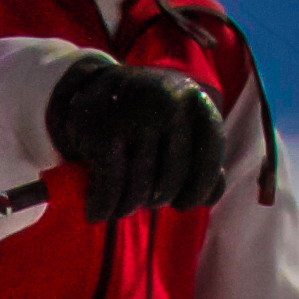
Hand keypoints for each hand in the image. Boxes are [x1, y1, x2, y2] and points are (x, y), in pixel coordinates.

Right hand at [41, 54, 229, 220]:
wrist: (89, 85)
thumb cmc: (143, 117)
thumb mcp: (179, 128)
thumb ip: (201, 158)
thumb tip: (210, 197)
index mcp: (196, 100)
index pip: (209, 160)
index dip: (198, 190)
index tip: (182, 204)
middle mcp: (169, 103)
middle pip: (172, 180)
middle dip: (157, 200)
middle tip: (143, 200)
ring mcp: (135, 114)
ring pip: (140, 188)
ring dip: (126, 208)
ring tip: (118, 207)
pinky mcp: (102, 130)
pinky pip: (110, 187)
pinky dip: (102, 207)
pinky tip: (95, 213)